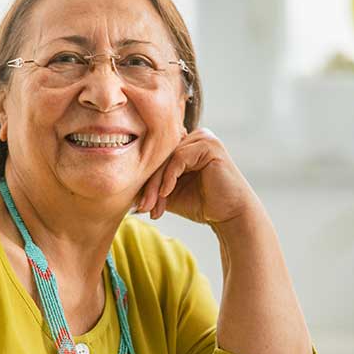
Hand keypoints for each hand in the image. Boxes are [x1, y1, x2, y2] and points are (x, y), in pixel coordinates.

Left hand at [135, 128, 259, 224]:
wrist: (230, 216)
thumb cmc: (203, 205)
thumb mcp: (171, 193)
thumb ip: (153, 184)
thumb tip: (124, 186)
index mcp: (186, 145)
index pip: (158, 159)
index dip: (147, 182)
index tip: (141, 207)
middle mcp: (195, 137)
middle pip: (161, 158)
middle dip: (150, 186)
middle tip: (143, 209)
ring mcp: (203, 138)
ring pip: (167, 159)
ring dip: (157, 185)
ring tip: (153, 207)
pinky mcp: (209, 144)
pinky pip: (179, 158)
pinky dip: (170, 177)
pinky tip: (167, 194)